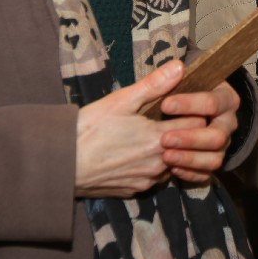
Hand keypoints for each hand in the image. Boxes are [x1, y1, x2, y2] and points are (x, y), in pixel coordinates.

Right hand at [74, 61, 190, 197]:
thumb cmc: (88, 129)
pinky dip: (151, 165)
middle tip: (172, 117)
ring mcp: (146, 181)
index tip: (187, 104)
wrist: (60, 163)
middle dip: (185, 132)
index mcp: (158, 140)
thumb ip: (154, 85)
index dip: (195, 112)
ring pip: (171, 164)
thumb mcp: (120, 101)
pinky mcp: (133, 191)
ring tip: (153, 134)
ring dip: (169, 150)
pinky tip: (137, 153)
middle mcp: (157, 164)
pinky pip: (152, 178)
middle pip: (187, 146)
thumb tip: (180, 67)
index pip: (197, 125)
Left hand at [156, 80, 239, 183]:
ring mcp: (222, 144)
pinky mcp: (212, 161)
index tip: (165, 104)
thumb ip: (168, 78)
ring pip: (215, 158)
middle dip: (191, 138)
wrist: (177, 109)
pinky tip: (172, 169)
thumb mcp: (166, 85)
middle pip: (218, 136)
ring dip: (190, 159)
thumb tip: (177, 66)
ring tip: (166, 156)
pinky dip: (191, 173)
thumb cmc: (174, 93)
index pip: (212, 103)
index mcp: (224, 98)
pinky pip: (207, 174)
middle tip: (165, 138)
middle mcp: (227, 123)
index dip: (189, 104)